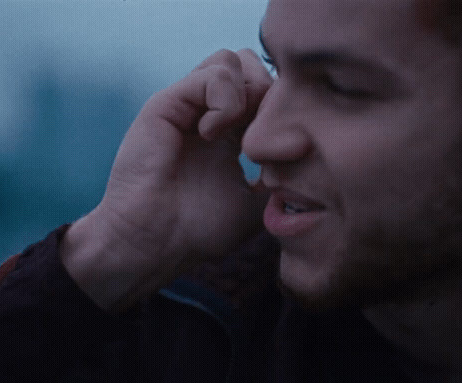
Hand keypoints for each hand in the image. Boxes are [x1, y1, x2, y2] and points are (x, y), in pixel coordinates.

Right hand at [60, 49, 271, 311]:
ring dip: (250, 94)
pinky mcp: (168, 103)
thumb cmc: (199, 230)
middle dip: (271, 95)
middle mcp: (207, 113)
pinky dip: (226, 100)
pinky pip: (214, 73)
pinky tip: (213, 135)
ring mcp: (188, 106)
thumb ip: (280, 174)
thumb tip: (308, 152)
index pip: (266, 91)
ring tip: (239, 138)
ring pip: (233, 60)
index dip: (284, 110)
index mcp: (229, 132)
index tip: (286, 148)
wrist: (153, 244)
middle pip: (253, 66)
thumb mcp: (256, 204)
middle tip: (266, 138)